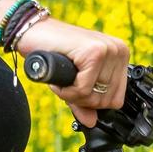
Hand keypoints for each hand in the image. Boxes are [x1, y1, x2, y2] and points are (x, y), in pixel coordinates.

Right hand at [12, 16, 129, 126]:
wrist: (33, 31)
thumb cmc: (54, 51)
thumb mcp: (74, 80)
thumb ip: (85, 102)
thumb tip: (92, 122)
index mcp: (120, 55)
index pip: (117, 99)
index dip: (93, 101)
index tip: (77, 87)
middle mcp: (118, 50)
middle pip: (106, 100)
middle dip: (82, 99)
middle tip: (66, 82)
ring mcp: (107, 50)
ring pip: (94, 96)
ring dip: (72, 94)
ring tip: (62, 77)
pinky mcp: (94, 52)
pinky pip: (83, 89)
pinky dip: (66, 90)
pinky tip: (58, 76)